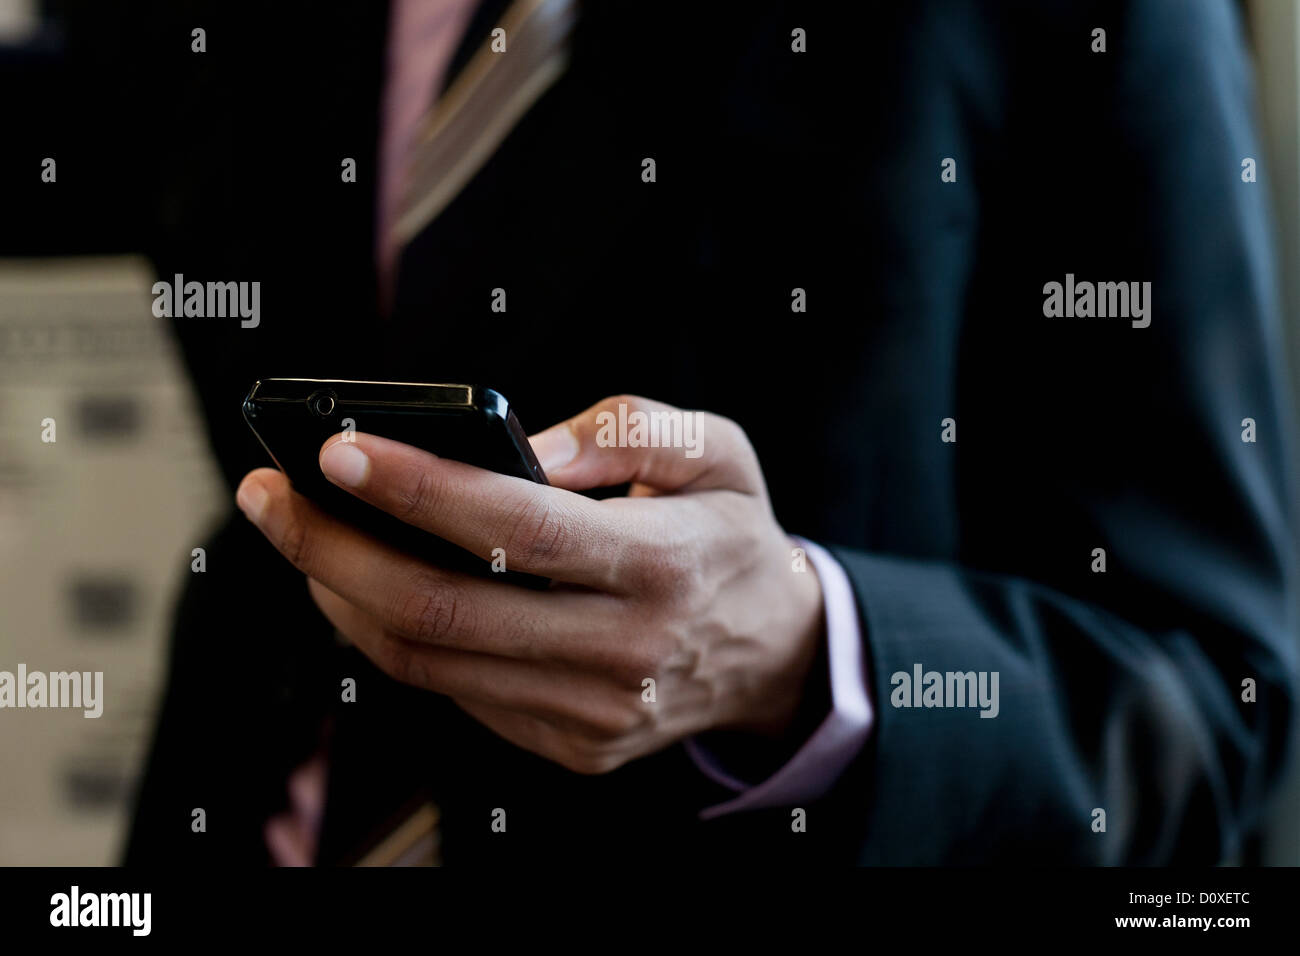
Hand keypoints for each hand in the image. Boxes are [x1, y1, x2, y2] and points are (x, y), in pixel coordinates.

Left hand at [235, 395, 824, 773]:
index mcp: (664, 566)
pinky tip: (358, 582)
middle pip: (444, 609)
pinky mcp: (567, 744)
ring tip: (298, 528)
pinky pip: (451, 690)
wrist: (772, 652)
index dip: (419, 489)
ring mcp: (590, 713)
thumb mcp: (718, 450)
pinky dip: (385, 635)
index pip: (519, 531)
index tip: (338, 447)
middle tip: (269, 492)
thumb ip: (628, 429)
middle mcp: (623, 654)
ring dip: (341, 593)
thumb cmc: (728, 534)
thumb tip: (525, 443)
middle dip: (334, 547)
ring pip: (429, 662)